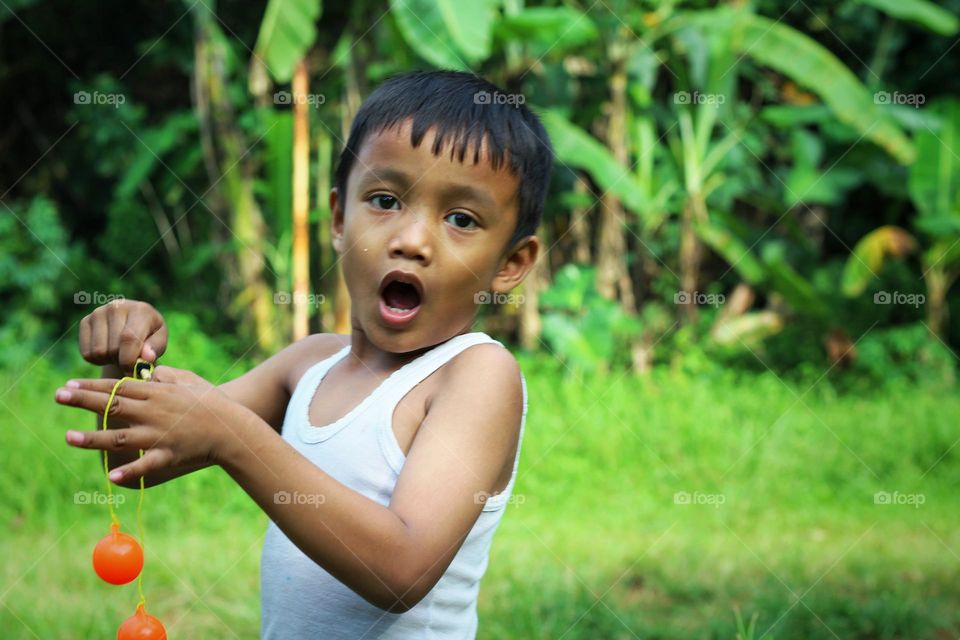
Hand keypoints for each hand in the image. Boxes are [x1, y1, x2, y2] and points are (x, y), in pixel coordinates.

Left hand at [56, 365, 246, 482]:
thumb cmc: (212, 402)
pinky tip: (110, 477)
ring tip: (68, 437)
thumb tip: (148, 372)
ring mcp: (159, 435)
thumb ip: (166, 375)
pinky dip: (130, 472)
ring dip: (93, 438)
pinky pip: (146, 466)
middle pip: (113, 405)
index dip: (91, 386)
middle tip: (57, 396)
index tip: (68, 384)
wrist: (234, 428)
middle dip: (83, 400)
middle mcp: (153, 413)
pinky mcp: (169, 455)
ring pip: (120, 437)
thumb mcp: (190, 380)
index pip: (117, 387)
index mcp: (156, 394)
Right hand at [79, 300, 167, 372]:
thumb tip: (146, 357)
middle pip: (112, 348)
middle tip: (130, 360)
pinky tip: (108, 352)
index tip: (134, 371)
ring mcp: (98, 313)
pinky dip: (97, 360)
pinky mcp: (85, 321)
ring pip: (98, 352)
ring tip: (120, 355)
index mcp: (139, 309)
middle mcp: (116, 307)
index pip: (129, 339)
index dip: (130, 361)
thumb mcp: (160, 340)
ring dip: (109, 361)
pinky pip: (86, 353)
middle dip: (122, 361)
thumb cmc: (150, 335)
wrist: (133, 324)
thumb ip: (155, 348)